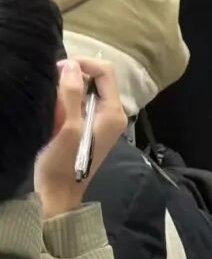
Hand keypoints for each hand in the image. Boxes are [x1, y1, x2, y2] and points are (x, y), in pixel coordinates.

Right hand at [35, 59, 126, 218]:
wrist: (58, 194)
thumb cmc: (63, 163)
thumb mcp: (67, 127)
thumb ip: (72, 95)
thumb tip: (72, 65)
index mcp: (113, 112)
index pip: (106, 72)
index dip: (83, 64)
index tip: (58, 68)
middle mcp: (113, 113)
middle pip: (99, 79)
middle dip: (76, 75)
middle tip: (51, 81)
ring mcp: (103, 121)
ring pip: (89, 90)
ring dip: (70, 88)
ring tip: (51, 95)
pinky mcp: (91, 127)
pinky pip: (83, 103)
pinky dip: (69, 99)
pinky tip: (55, 107)